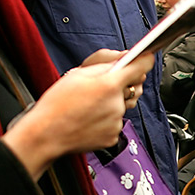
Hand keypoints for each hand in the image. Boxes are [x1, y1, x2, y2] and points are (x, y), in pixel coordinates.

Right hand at [2, 52, 154, 178]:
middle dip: (118, 87)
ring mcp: (116, 122)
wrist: (47, 134)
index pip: (140, 68)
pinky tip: (89, 119)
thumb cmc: (57, 104)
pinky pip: (114, 123)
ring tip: (88, 107)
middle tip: (98, 90)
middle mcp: (117, 104)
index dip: (144, 61)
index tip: (147, 58)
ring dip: (110, 105)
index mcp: (109, 85)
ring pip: (120, 107)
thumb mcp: (77, 74)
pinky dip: (105, 120)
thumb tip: (123, 62)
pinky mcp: (113, 136)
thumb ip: (105, 67)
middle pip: (128, 89)